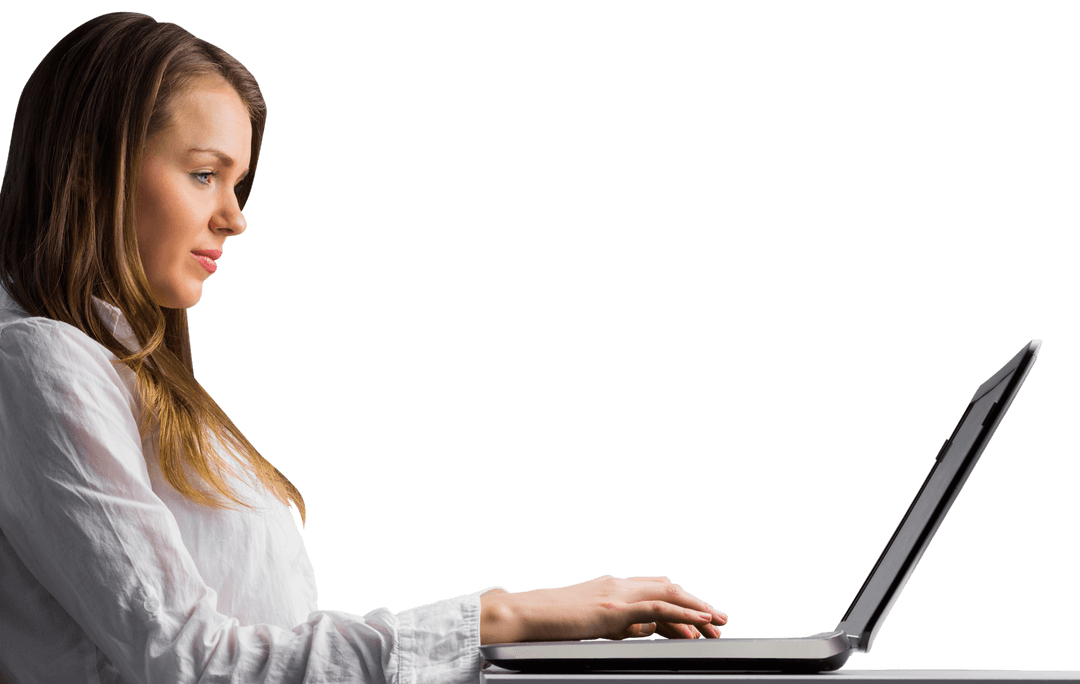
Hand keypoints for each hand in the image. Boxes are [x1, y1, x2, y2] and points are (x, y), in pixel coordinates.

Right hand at [479, 574, 727, 643]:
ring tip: (717, 622)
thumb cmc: (550, 622)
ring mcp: (616, 594)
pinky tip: (698, 621)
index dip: (681, 602)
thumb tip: (644, 629)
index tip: (699, 617)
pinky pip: (656, 607)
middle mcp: (618, 584)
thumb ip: (618, 623)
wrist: (525, 615)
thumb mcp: (590, 622)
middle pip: (668, 589)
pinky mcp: (613, 608)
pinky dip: (682, 613)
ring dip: (696, 608)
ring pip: (668, 594)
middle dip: (696, 603)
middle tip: (719, 620)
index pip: (655, 589)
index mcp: (612, 587)